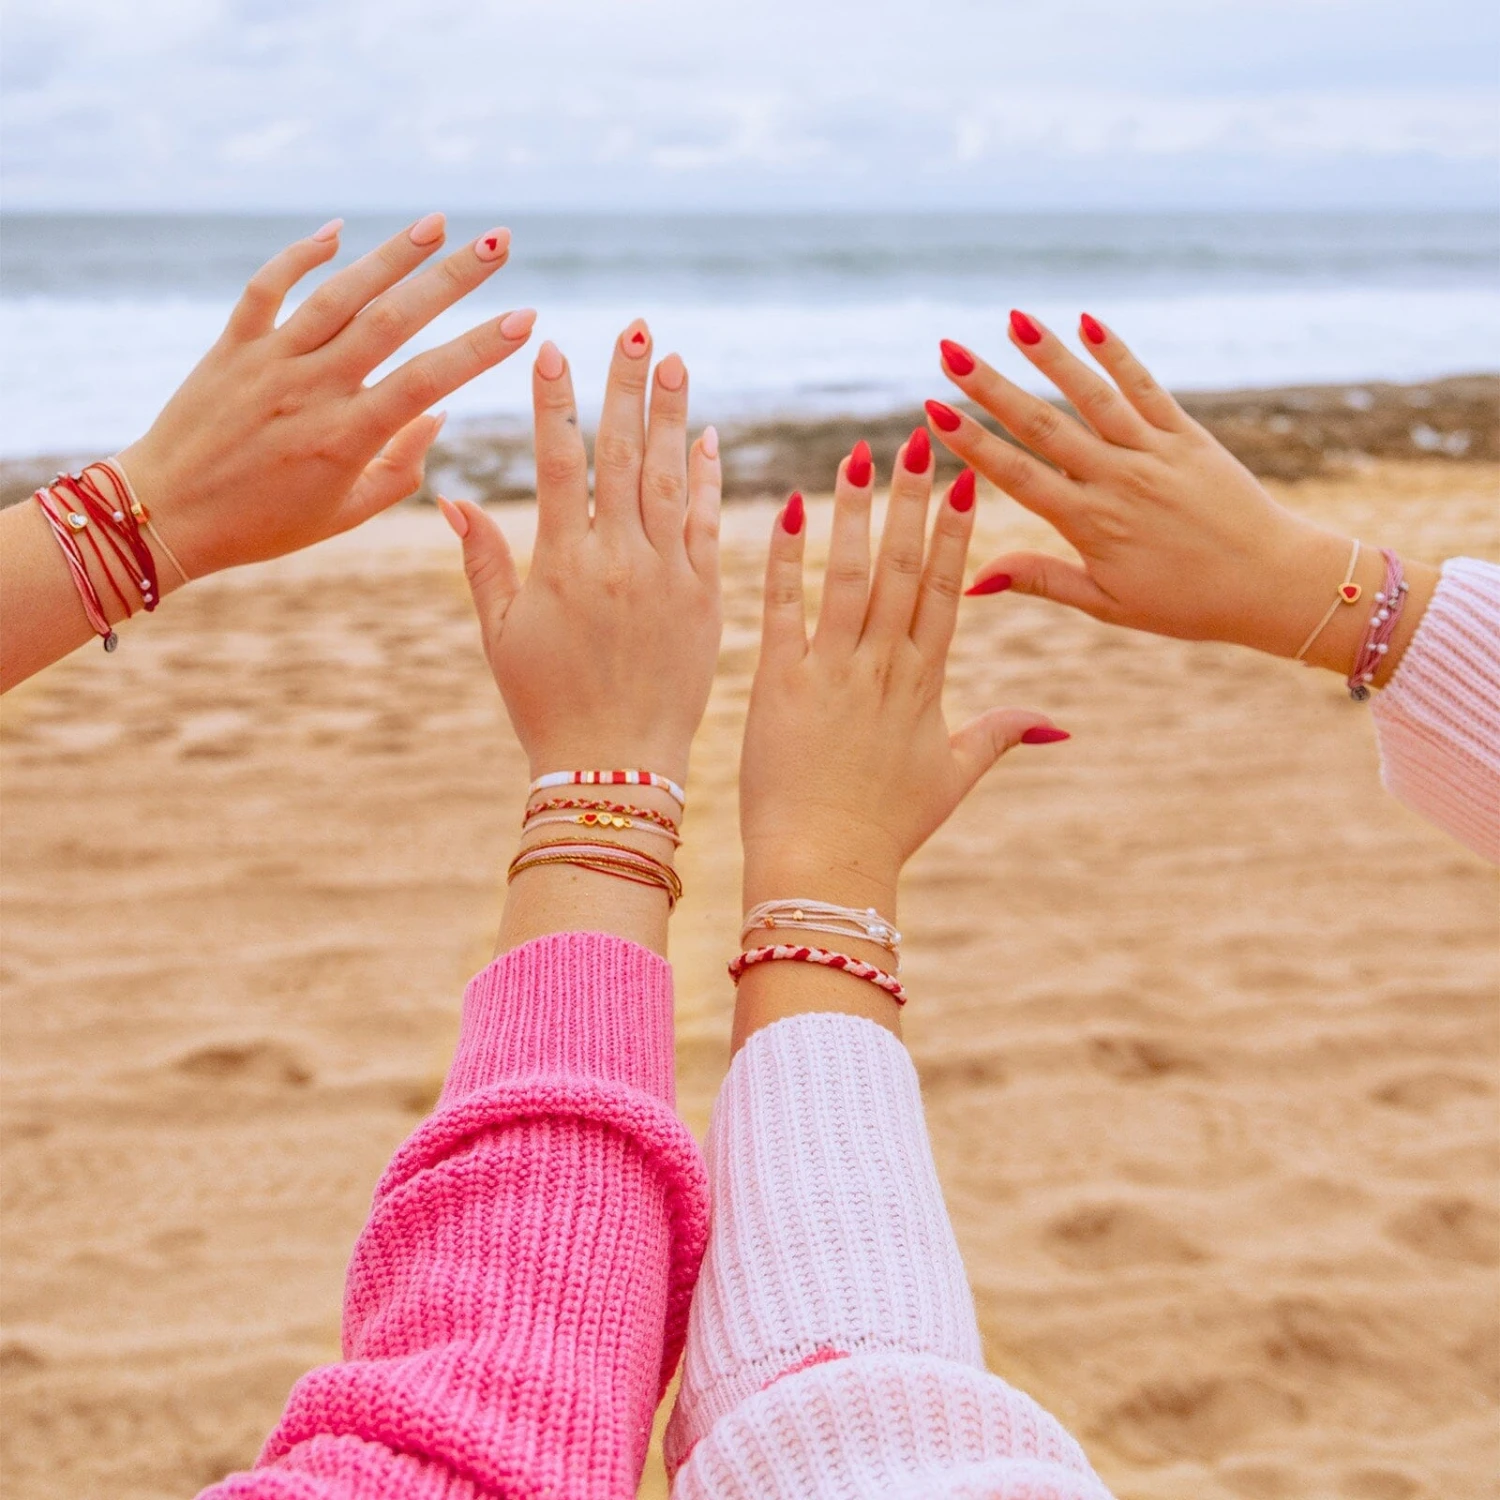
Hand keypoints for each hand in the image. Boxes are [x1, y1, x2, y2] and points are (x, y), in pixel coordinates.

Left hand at [118, 214, 532, 579]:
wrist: (166, 515)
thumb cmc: (264, 525)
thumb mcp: (345, 513)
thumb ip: (401, 467)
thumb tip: (439, 415)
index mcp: (347, 438)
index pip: (430, 381)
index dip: (482, 347)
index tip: (525, 319)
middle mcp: (312, 390)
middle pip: (394, 320)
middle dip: (454, 277)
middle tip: (499, 243)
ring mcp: (269, 362)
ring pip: (339, 293)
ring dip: (393, 254)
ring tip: (438, 224)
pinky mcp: (231, 346)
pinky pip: (269, 287)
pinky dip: (303, 255)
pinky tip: (340, 232)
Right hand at [439, 323, 721, 785]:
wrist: (616, 771)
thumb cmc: (546, 707)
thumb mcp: (502, 636)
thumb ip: (483, 563)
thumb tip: (452, 498)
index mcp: (562, 565)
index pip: (559, 461)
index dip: (556, 400)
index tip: (556, 347)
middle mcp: (620, 561)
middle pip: (622, 454)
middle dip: (628, 386)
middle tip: (637, 328)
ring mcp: (669, 578)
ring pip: (670, 479)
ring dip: (672, 416)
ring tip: (674, 360)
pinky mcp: (706, 599)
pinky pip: (707, 526)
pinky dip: (707, 479)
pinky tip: (706, 437)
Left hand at [739, 430, 1059, 911]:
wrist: (825, 867)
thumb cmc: (887, 827)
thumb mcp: (952, 778)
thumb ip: (1000, 736)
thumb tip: (1061, 724)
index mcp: (926, 684)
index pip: (947, 592)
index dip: (953, 534)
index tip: (963, 481)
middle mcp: (884, 668)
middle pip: (903, 570)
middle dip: (912, 501)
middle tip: (918, 439)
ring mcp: (832, 673)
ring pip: (849, 577)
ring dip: (855, 513)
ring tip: (858, 455)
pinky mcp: (780, 685)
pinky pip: (783, 610)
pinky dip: (787, 561)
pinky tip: (791, 510)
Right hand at [924, 314, 1435, 680]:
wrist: (1273, 583)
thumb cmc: (1187, 604)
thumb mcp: (1107, 604)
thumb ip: (1041, 580)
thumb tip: (974, 579)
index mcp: (1091, 525)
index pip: (1018, 475)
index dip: (972, 442)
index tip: (932, 411)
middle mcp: (1118, 480)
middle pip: (1043, 424)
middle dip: (991, 386)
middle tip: (948, 351)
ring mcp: (1154, 452)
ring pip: (1092, 395)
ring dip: (1049, 355)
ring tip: (1012, 320)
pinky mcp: (1188, 435)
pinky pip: (1145, 386)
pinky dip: (1116, 353)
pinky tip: (1087, 321)